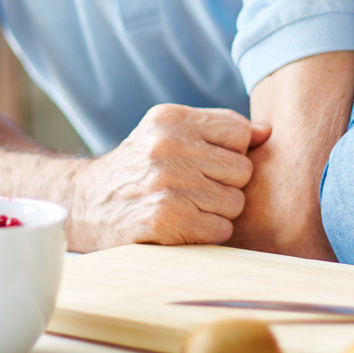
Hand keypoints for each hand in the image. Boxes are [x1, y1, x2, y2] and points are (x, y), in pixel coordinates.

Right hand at [65, 104, 271, 251]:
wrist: (85, 206)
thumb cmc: (139, 169)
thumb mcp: (168, 134)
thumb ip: (217, 129)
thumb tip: (268, 132)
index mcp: (170, 119)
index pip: (239, 132)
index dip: (231, 153)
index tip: (207, 164)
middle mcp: (167, 146)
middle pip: (243, 170)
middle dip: (226, 185)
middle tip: (194, 190)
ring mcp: (166, 183)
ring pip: (235, 203)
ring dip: (217, 212)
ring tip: (186, 207)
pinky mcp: (165, 218)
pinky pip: (220, 229)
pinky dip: (207, 233)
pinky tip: (181, 226)